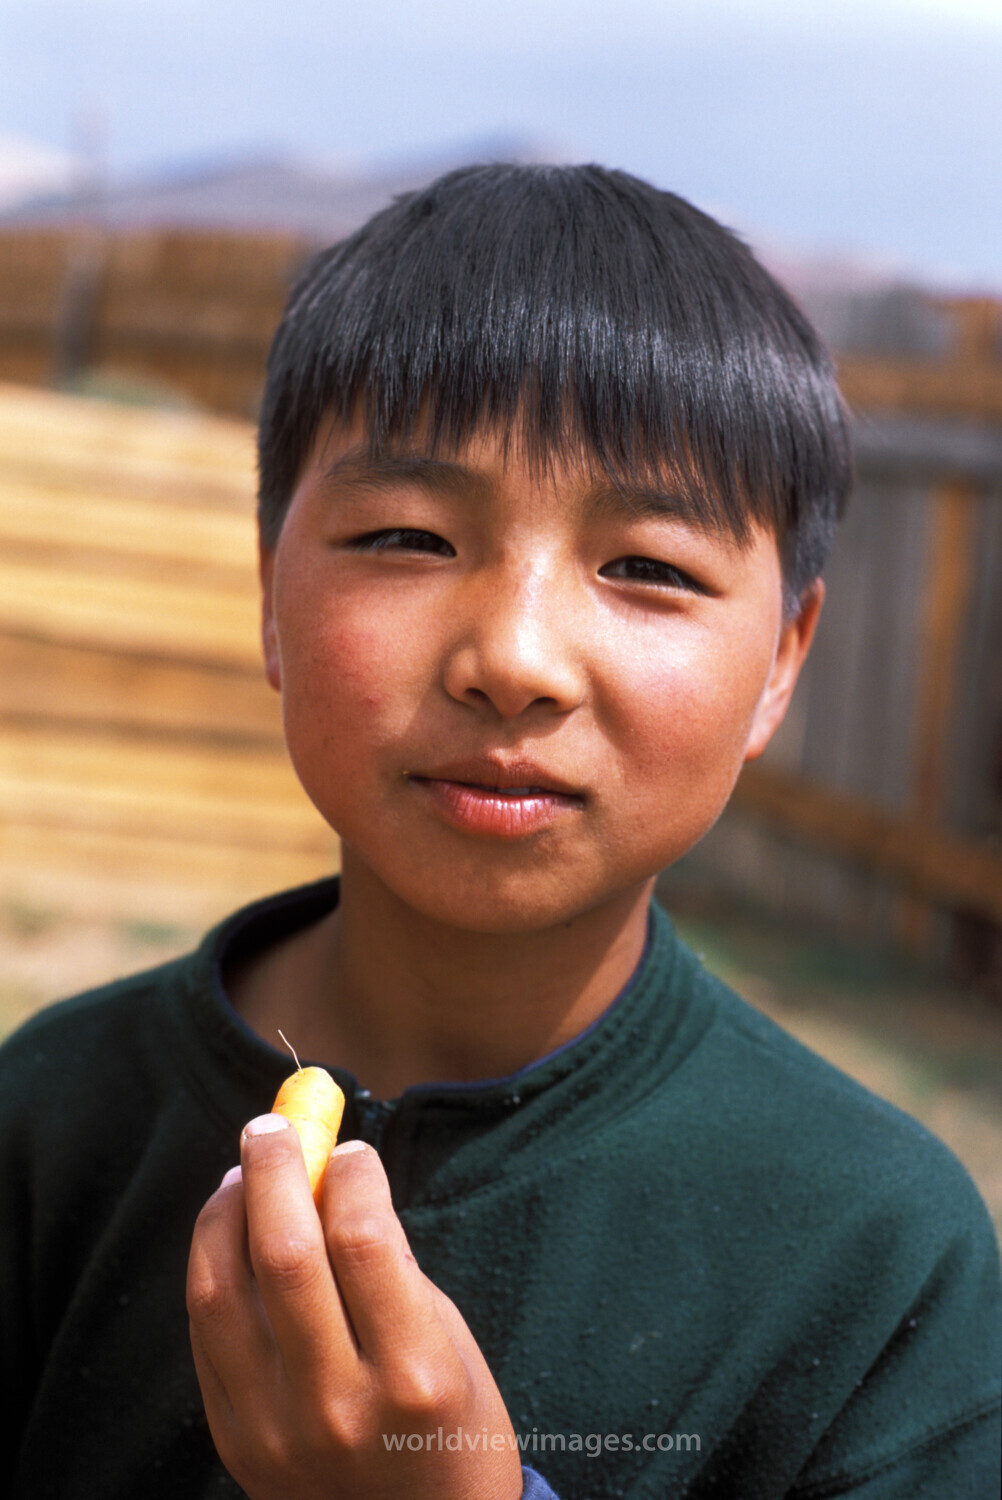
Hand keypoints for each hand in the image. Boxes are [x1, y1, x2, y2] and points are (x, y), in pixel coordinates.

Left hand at [186, 1117, 523, 1499]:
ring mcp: (275, 1426)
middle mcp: (336, 1402)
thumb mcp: (450, 1344)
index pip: (362, 1239)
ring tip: (247, 1170)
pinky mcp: (234, 1438)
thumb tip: (334, 1178)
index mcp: (411, 1374)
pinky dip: (211, 1264)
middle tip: (275, 1124)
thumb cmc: (452, 1430)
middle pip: (283, 1253)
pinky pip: (205, 1329)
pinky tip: (230, 1230)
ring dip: (227, 1210)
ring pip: (221, 1288)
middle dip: (276, 1168)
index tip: (350, 1149)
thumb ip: (392, 1268)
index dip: (350, 1173)